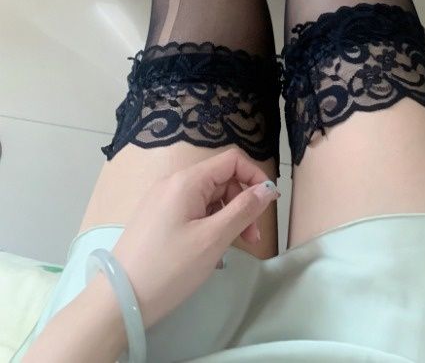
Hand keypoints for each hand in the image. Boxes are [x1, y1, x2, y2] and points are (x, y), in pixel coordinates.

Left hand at [110, 148, 279, 327]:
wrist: (119, 300)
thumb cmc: (169, 267)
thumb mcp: (213, 239)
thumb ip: (244, 209)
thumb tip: (268, 188)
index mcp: (187, 180)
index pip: (232, 161)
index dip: (255, 177)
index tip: (268, 205)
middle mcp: (173, 183)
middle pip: (221, 180)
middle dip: (242, 203)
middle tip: (252, 238)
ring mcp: (163, 201)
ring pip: (208, 197)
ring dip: (228, 216)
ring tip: (234, 248)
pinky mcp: (157, 218)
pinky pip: (193, 211)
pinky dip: (209, 224)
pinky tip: (211, 249)